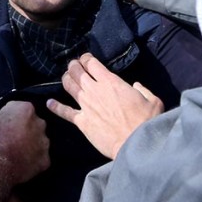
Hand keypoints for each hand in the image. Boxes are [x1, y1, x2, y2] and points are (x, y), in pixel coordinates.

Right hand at [0, 101, 48, 183]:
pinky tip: (21, 164)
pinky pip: (39, 159)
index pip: (19, 109)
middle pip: (32, 124)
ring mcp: (45, 143)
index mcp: (26, 109)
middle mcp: (40, 123)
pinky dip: (32, 161)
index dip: (10, 116)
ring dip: (30, 145)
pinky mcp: (45, 160)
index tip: (3, 124)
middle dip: (24, 129)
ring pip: (38, 141)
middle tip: (10, 138)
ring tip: (16, 152)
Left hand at [47, 53, 163, 159]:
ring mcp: (86, 105)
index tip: (86, 58)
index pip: (92, 63)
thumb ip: (143, 90)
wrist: (135, 143)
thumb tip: (136, 86)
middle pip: (77, 72)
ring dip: (66, 78)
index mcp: (111, 81)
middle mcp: (94, 90)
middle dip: (73, 66)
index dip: (87, 58)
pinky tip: (48, 103)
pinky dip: (55, 107)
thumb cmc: (146, 121)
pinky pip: (64, 112)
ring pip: (69, 86)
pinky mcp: (81, 121)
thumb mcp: (152, 100)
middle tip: (73, 65)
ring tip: (65, 76)